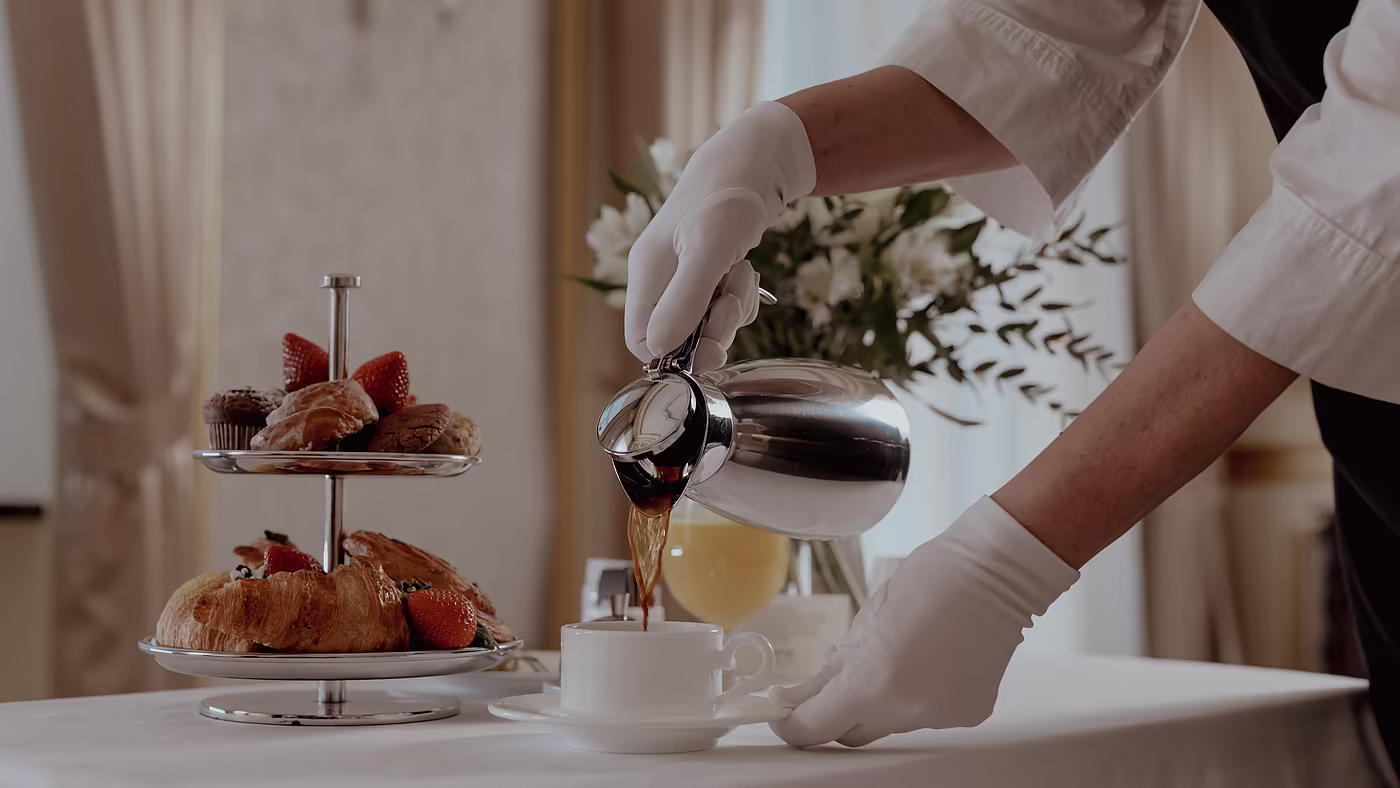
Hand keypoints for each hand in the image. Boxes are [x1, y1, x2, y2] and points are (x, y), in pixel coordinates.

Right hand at [625, 102, 815, 371]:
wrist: (760, 158)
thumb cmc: (729, 197)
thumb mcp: (709, 249)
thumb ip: (684, 301)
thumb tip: (660, 350)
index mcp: (646, 273)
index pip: (642, 341)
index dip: (675, 354)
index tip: (711, 347)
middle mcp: (659, 277)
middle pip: (677, 336)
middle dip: (712, 329)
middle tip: (734, 302)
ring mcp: (682, 274)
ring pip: (703, 323)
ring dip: (730, 311)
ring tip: (741, 274)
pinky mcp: (706, 269)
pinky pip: (719, 305)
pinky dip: (737, 296)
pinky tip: (743, 269)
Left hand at [769, 497, 1078, 747]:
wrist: (999, 573)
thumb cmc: (935, 579)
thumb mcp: (868, 617)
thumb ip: (839, 661)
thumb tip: (812, 689)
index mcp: (874, 682)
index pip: (816, 726)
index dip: (794, 723)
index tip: (785, 714)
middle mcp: (908, 709)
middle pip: (852, 731)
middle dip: (836, 711)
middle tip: (832, 683)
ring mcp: (940, 716)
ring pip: (891, 721)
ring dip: (882, 699)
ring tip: (899, 653)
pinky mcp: (966, 714)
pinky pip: (926, 714)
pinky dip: (919, 694)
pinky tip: (931, 660)